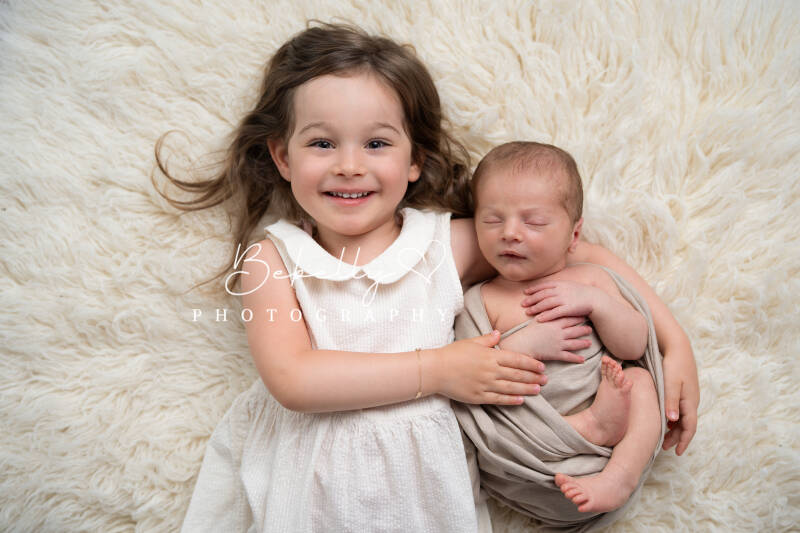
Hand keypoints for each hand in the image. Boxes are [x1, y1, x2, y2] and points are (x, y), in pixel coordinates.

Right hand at [431, 331, 546, 404]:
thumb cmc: (452, 353)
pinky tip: (521, 400)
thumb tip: (499, 333)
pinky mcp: (478, 396)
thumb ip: (487, 339)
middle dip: (533, 377)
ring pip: (511, 388)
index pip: (517, 359)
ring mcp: (485, 385)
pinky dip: (511, 400)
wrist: (435, 370)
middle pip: (517, 374)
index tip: (542, 367)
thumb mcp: (471, 342)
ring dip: (526, 389)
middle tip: (546, 380)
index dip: (531, 363)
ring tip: (538, 390)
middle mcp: (491, 371)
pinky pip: (498, 399)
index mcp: (490, 355)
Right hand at [499, 317, 591, 362]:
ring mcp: (559, 344)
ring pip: (574, 343)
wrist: (523, 344)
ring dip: (583, 343)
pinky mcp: (556, 354)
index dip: (577, 317)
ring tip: (589, 343)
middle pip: (574, 330)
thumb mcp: (536, 319)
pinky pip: (568, 357)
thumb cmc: (528, 331)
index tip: (584, 315)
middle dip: (583, 330)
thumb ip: (545, 313)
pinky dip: (576, 359)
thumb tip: (548, 306)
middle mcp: (559, 333)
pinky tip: (583, 360)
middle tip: (590, 329)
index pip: (569, 318)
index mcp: (554, 323)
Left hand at [521, 280, 603, 321]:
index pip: (544, 286)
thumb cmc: (582, 293)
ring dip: (536, 307)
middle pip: (542, 294)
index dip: (533, 289)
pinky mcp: (569, 308)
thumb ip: (559, 286)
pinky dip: (546, 315)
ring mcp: (565, 299)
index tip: (525, 292)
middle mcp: (561, 290)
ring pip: (546, 303)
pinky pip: (554, 312)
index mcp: (561, 284)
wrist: (595, 299)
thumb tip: (548, 288)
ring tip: (527, 312)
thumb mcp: (569, 285)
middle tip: (522, 304)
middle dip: (531, 299)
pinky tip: (539, 319)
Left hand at [661, 348, 699, 454]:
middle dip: (677, 438)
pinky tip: (665, 420)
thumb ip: (670, 401)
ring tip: (663, 437)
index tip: (677, 453)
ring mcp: (689, 396)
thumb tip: (672, 420)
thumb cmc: (673, 365)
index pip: (690, 427)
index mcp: (690, 402)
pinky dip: (674, 419)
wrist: (678, 347)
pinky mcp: (684, 391)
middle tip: (665, 447)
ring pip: (683, 418)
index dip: (684, 441)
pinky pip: (681, 410)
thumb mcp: (670, 383)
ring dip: (675, 429)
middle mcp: (692, 401)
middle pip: (686, 425)